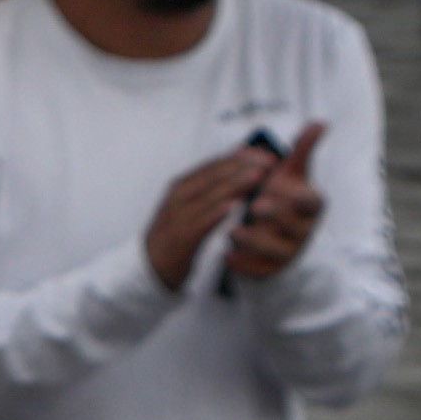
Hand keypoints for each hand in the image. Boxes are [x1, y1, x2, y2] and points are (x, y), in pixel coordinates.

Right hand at [141, 140, 284, 286]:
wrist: (150, 266)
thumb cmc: (177, 233)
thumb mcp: (190, 205)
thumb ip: (211, 187)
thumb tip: (240, 165)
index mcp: (182, 185)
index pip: (215, 164)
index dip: (242, 156)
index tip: (268, 152)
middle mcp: (179, 196)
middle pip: (214, 175)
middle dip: (244, 165)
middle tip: (271, 161)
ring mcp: (178, 216)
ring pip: (210, 195)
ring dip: (235, 184)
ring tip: (258, 176)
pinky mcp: (180, 237)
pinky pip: (201, 222)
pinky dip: (217, 212)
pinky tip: (235, 206)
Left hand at [221, 122, 326, 283]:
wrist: (271, 228)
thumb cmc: (280, 194)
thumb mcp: (290, 172)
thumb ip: (302, 149)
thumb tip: (321, 122)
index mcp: (311, 205)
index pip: (313, 201)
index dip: (297, 196)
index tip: (276, 187)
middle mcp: (304, 229)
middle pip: (294, 226)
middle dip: (275, 216)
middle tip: (254, 207)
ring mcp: (290, 251)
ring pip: (277, 250)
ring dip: (255, 241)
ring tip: (232, 232)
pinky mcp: (273, 268)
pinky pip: (262, 271)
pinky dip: (245, 265)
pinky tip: (227, 257)